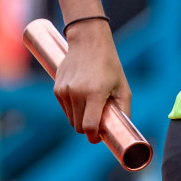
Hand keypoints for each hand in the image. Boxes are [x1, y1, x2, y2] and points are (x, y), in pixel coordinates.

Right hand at [52, 20, 131, 144]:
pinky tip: (82, 98)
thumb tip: (124, 130)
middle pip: (78, 126)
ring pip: (71, 119)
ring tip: (91, 107)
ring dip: (80, 119)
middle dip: (88, 130)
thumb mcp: (123, 86)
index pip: (88, 126)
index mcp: (95, 93)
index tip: (98, 138)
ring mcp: (65, 91)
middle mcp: (77, 93)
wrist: (88, 41)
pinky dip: (73, 110)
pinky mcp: (57, 89)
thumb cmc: (109, 64)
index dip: (93, 137)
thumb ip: (124, 110)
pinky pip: (65, 109)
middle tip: (98, 123)